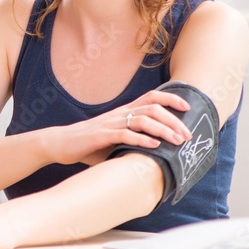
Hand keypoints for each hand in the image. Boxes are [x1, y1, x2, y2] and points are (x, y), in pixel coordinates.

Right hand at [44, 89, 192, 166]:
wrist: (60, 143)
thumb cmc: (88, 144)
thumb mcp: (114, 138)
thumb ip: (133, 139)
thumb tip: (158, 152)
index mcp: (123, 112)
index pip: (151, 97)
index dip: (171, 98)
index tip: (188, 107)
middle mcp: (119, 114)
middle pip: (153, 108)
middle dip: (174, 120)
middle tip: (188, 135)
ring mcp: (110, 124)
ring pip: (143, 120)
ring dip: (164, 130)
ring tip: (177, 141)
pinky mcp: (101, 136)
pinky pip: (125, 135)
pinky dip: (142, 140)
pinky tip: (155, 146)